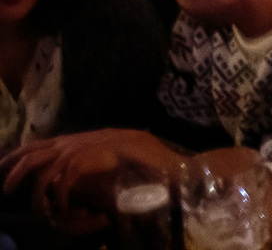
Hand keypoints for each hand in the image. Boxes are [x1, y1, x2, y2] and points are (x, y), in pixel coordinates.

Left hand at [2, 128, 164, 223]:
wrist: (179, 169)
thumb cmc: (151, 171)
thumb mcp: (112, 167)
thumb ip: (90, 167)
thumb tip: (63, 179)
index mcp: (87, 139)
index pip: (44, 143)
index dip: (20, 154)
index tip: (3, 167)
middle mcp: (87, 139)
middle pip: (38, 150)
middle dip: (16, 168)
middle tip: (5, 188)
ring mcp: (95, 145)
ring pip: (49, 164)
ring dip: (38, 189)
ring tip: (38, 207)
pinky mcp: (103, 156)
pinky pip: (68, 175)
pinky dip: (61, 193)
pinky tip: (63, 206)